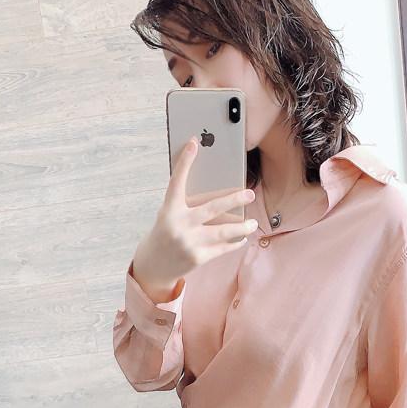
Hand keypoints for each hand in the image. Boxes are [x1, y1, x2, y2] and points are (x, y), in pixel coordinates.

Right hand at [132, 137, 256, 299]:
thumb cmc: (165, 233)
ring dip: (242, 227)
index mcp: (169, 210)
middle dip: (234, 200)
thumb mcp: (169, 215)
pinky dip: (234, 242)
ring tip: (253, 223)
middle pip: (212, 208)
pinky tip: (242, 238)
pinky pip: (222, 248)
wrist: (153, 265)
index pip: (177, 182)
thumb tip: (216, 192)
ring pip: (222, 232)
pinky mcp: (198, 257)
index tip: (194, 142)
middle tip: (249, 194)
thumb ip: (187, 204)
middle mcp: (179, 224)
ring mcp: (189, 242)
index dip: (185, 162)